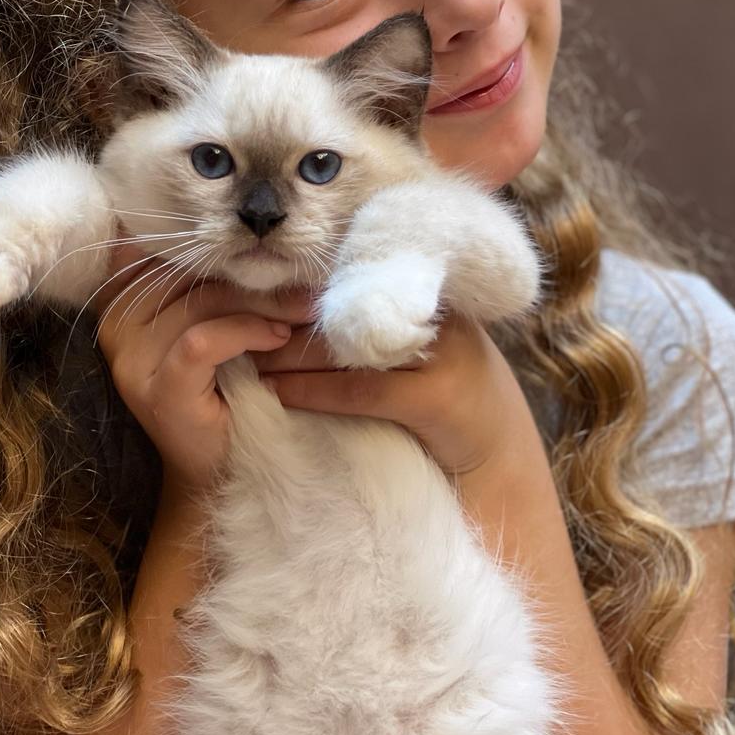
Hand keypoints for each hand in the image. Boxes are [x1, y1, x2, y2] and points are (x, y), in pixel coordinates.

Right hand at [90, 238, 312, 496]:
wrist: (214, 469)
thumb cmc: (221, 390)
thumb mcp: (213, 326)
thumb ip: (213, 286)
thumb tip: (264, 238)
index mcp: (123, 303)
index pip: (168, 254)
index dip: (219, 251)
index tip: (270, 254)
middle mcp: (117, 327)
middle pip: (187, 276)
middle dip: (251, 279)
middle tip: (302, 287)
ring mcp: (132, 361)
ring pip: (198, 304)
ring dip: (260, 306)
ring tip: (298, 315)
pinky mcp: (158, 388)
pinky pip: (202, 340)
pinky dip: (245, 332)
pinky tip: (277, 339)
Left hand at [253, 310, 531, 477]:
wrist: (498, 456)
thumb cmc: (439, 398)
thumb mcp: (408, 349)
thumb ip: (367, 323)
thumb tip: (286, 303)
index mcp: (428, 291)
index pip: (349, 278)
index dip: (296, 291)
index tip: (250, 298)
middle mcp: (438, 315)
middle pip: (342, 310)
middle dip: (282, 321)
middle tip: (235, 329)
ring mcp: (442, 355)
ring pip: (344, 350)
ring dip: (286, 357)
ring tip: (245, 361)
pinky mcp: (438, 399)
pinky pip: (358, 391)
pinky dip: (312, 392)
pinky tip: (279, 395)